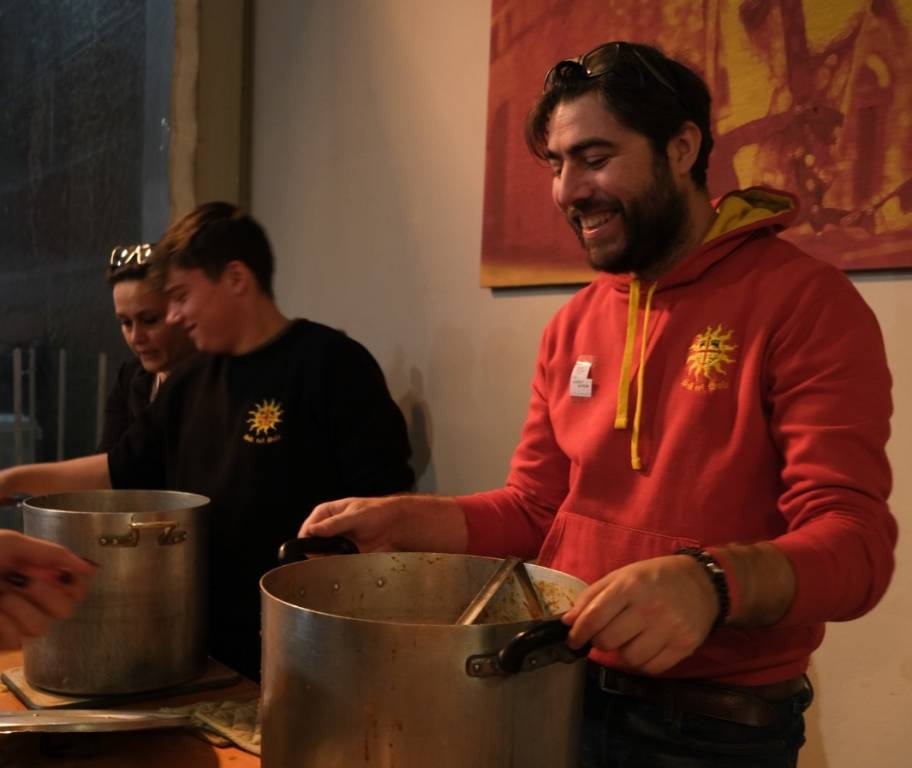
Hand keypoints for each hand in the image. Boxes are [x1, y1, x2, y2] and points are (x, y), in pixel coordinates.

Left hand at [0, 531, 96, 648]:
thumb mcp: (11, 544)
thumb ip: (52, 554)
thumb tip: (90, 567)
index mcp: (38, 572)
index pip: (78, 585)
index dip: (76, 582)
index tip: (59, 573)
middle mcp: (32, 598)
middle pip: (67, 608)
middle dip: (44, 592)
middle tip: (21, 579)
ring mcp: (15, 621)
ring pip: (41, 626)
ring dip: (17, 607)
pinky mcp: (1, 640)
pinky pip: (17, 639)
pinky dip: (2, 622)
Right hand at [300, 494, 467, 553]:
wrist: (394, 523)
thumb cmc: (376, 511)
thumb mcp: (354, 516)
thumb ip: (333, 525)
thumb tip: (313, 530)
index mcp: (326, 512)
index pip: (308, 528)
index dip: (306, 541)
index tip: (309, 551)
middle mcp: (328, 526)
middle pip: (312, 543)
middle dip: (316, 553)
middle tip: (324, 559)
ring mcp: (335, 539)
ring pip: (322, 554)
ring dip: (326, 559)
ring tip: (337, 560)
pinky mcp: (344, 550)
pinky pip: (334, 560)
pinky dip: (336, 563)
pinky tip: (342, 563)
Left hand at [562, 554, 717, 674]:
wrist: (703, 583)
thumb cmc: (655, 577)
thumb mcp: (622, 576)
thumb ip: (592, 596)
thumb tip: (567, 621)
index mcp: (629, 586)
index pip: (594, 617)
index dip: (578, 633)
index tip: (573, 641)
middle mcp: (648, 608)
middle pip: (608, 641)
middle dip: (600, 641)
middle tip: (605, 635)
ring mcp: (668, 628)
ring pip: (629, 658)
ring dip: (622, 653)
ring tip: (627, 640)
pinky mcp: (684, 646)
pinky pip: (651, 668)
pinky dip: (642, 663)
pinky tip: (643, 648)